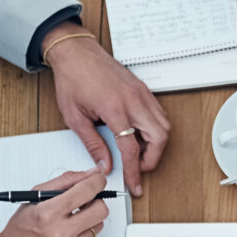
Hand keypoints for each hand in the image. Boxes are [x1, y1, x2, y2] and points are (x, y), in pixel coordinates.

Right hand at [0, 169, 108, 236]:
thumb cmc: (21, 230)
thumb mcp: (35, 198)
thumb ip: (64, 182)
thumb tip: (91, 174)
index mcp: (47, 213)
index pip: (86, 191)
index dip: (97, 182)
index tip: (98, 180)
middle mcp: (59, 234)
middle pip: (100, 210)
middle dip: (96, 202)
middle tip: (86, 203)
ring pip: (98, 227)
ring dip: (87, 223)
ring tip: (69, 226)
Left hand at [45, 31, 170, 195]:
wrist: (76, 53)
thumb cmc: (73, 78)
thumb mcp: (76, 118)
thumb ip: (93, 144)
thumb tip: (104, 164)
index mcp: (115, 109)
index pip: (132, 149)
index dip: (134, 171)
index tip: (134, 184)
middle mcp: (134, 100)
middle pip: (159, 137)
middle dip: (152, 158)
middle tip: (138, 168)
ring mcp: (141, 93)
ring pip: (164, 125)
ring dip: (155, 143)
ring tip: (138, 151)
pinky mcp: (143, 89)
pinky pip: (158, 113)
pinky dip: (154, 128)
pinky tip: (139, 133)